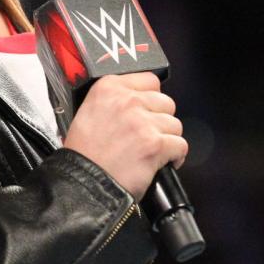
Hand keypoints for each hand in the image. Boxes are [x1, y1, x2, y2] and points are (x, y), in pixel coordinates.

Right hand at [62, 72, 187, 200]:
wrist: (83, 182)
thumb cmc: (84, 154)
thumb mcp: (89, 111)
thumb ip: (114, 101)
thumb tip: (140, 101)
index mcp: (108, 87)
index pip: (150, 80)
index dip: (150, 99)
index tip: (146, 111)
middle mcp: (127, 100)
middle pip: (166, 102)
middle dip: (160, 119)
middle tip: (148, 135)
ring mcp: (143, 122)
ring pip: (175, 124)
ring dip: (167, 139)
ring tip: (153, 151)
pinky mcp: (155, 144)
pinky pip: (180, 145)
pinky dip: (175, 156)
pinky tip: (163, 162)